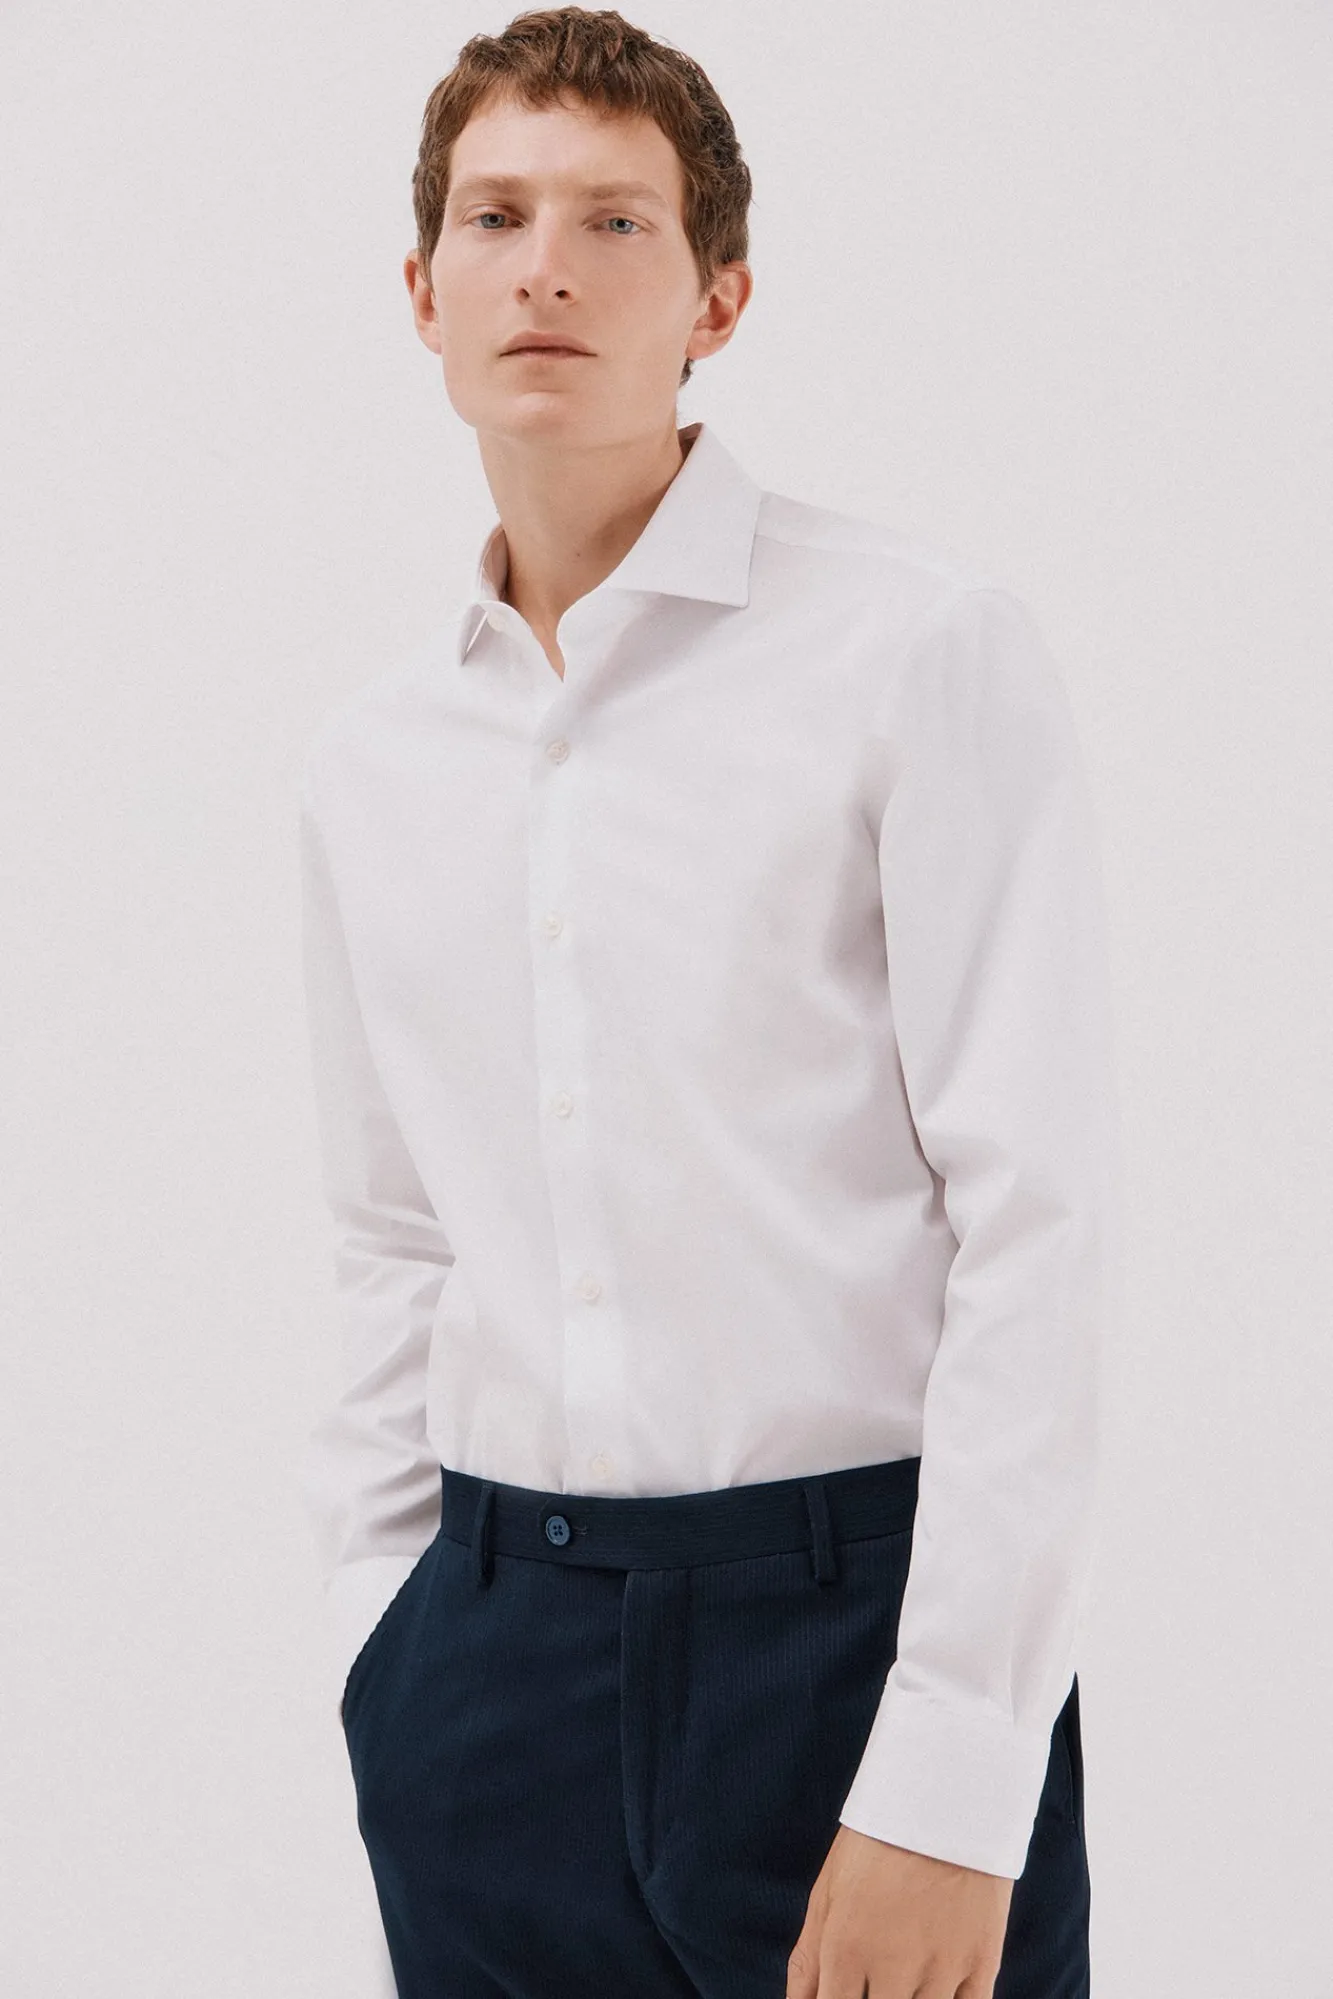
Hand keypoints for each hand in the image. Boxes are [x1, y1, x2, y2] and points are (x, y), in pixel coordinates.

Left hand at [785, 1823, 1013, 1997]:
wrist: (944, 1791)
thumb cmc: (876, 1843)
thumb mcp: (827, 1894)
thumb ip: (808, 1963)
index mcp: (844, 1949)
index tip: (846, 1994)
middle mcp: (892, 1966)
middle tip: (878, 1982)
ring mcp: (941, 1968)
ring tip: (906, 1977)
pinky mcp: (982, 1963)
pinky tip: (936, 1991)